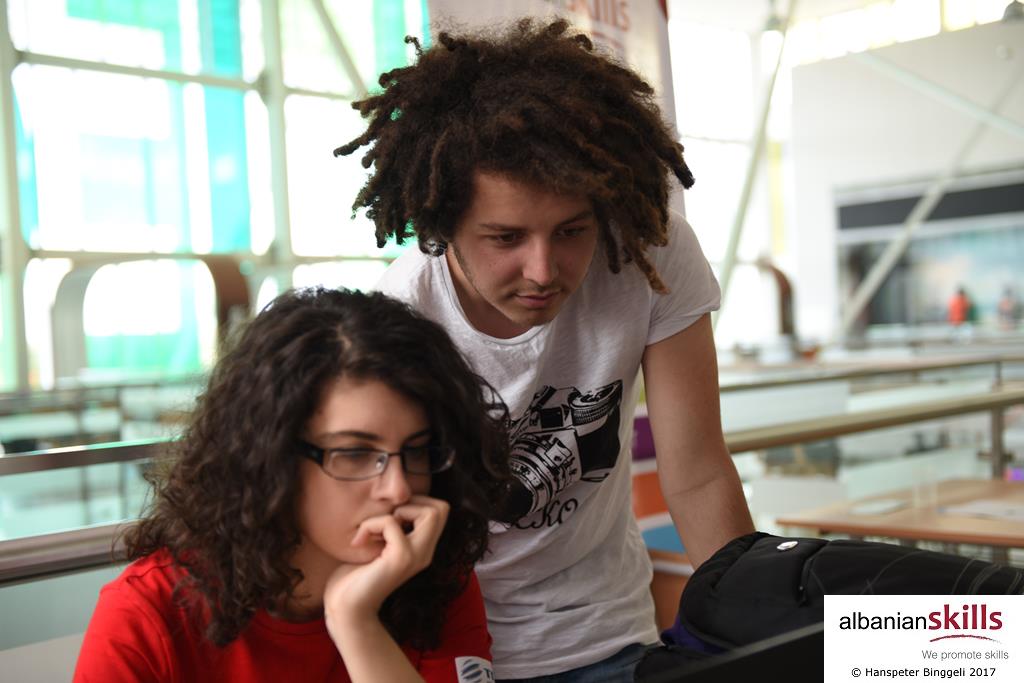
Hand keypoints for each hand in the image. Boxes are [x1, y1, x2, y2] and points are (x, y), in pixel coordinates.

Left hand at [324, 495, 449, 635]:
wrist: (346, 609)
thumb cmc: (355, 578)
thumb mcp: (379, 545)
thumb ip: (390, 528)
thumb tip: (391, 502)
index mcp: (422, 549)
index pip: (441, 511)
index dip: (418, 502)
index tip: (391, 516)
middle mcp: (425, 553)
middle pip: (442, 509)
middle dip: (413, 501)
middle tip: (388, 519)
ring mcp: (416, 556)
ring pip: (431, 513)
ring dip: (397, 511)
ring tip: (376, 529)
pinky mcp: (401, 559)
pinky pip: (392, 523)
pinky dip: (371, 524)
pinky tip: (358, 542)